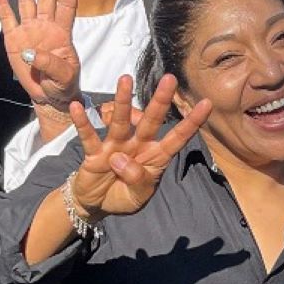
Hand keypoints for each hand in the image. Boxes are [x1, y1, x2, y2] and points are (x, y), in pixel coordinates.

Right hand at [0, 0, 81, 108]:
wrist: (50, 96)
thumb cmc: (62, 85)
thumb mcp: (63, 77)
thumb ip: (51, 64)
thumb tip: (31, 53)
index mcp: (62, 32)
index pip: (67, 5)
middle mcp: (46, 26)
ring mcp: (29, 30)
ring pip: (27, 1)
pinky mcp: (14, 39)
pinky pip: (7, 17)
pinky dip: (2, 2)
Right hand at [66, 74, 210, 217]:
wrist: (97, 204)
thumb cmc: (124, 196)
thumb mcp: (138, 197)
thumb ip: (137, 181)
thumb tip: (120, 159)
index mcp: (155, 157)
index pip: (177, 138)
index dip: (191, 123)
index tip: (207, 104)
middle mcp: (138, 146)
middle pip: (151, 121)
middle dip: (160, 101)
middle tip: (169, 79)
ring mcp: (115, 147)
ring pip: (121, 121)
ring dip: (123, 101)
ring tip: (125, 79)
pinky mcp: (94, 152)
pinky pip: (88, 136)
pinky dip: (83, 122)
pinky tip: (77, 107)